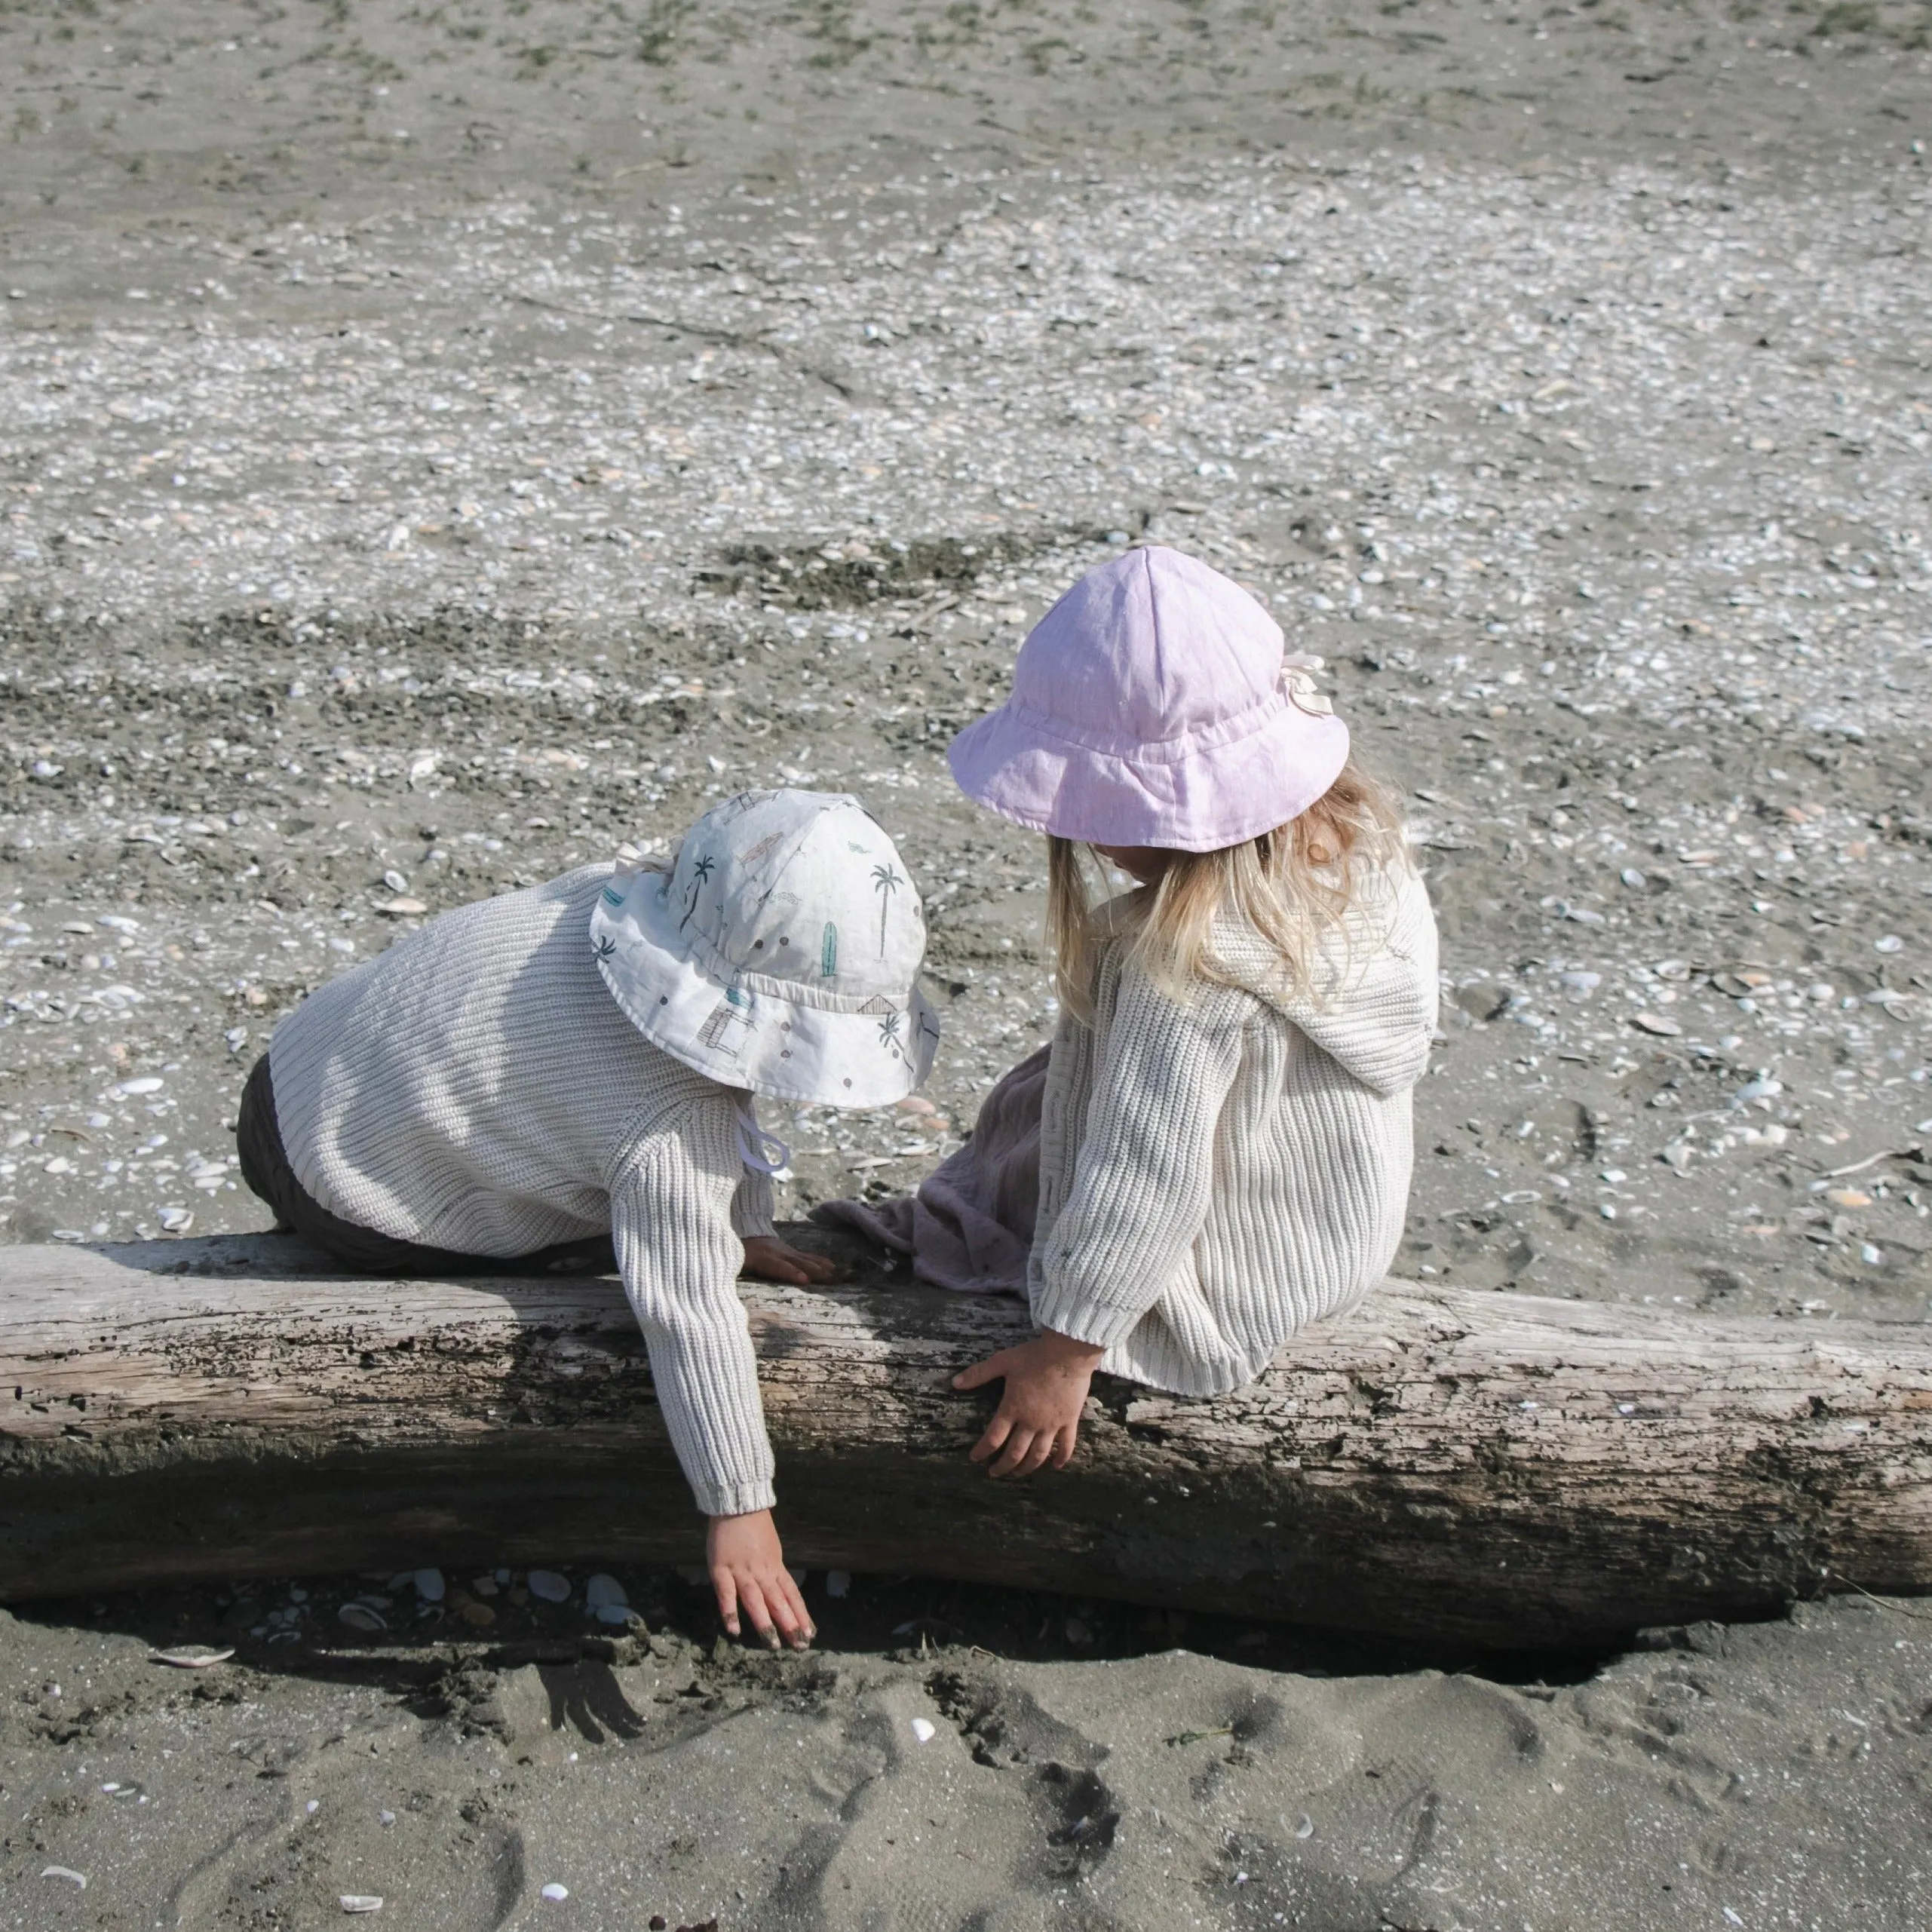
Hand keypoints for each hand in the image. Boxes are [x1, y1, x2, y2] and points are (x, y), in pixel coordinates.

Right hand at [707, 1509, 814, 1650]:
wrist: (738, 1503)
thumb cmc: (754, 1527)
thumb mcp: (772, 1550)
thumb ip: (774, 1572)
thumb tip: (781, 1592)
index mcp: (776, 1566)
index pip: (792, 1594)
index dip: (801, 1614)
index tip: (810, 1633)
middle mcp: (762, 1571)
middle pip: (778, 1601)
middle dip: (789, 1624)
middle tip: (799, 1646)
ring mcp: (742, 1570)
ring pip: (756, 1600)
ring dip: (765, 1622)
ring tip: (772, 1644)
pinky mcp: (721, 1568)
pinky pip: (726, 1593)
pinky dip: (730, 1611)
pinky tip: (734, 1630)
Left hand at [740, 1235, 843, 1285]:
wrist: (748, 1231)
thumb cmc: (738, 1253)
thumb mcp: (731, 1261)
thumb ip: (730, 1271)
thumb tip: (725, 1285)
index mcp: (762, 1258)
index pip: (778, 1266)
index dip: (791, 1273)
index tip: (805, 1280)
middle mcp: (779, 1254)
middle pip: (800, 1264)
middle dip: (818, 1272)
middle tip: (835, 1280)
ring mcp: (789, 1252)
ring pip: (809, 1260)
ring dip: (826, 1269)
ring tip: (843, 1275)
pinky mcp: (794, 1252)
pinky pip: (811, 1257)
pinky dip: (824, 1263)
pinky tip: (836, 1268)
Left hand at [953, 1330, 1105, 1477]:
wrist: (1068, 1353)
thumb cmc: (1034, 1357)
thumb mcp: (1003, 1361)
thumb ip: (979, 1373)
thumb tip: (954, 1383)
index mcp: (1013, 1408)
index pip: (993, 1437)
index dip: (982, 1451)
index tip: (975, 1459)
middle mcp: (1031, 1422)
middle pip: (1015, 1453)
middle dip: (1003, 1466)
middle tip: (994, 1473)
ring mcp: (1052, 1425)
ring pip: (1038, 1455)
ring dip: (1027, 1468)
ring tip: (1018, 1474)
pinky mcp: (1069, 1421)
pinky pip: (1066, 1446)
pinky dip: (1061, 1459)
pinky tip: (1055, 1466)